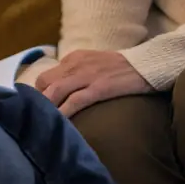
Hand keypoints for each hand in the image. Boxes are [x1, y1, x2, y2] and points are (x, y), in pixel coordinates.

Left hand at [34, 50, 150, 116]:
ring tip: (42, 124)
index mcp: (73, 58)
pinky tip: (60, 124)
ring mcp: (86, 76)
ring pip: (55, 91)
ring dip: (46, 108)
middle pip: (44, 82)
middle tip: (39, 118)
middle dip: (38, 101)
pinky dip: (64, 113)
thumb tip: (63, 91)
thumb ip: (78, 73)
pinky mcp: (99, 88)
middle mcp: (75, 65)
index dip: (40, 94)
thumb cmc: (121, 68)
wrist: (146, 65)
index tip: (39, 108)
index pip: (46, 76)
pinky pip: (74, 102)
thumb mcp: (94, 63)